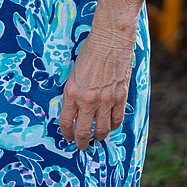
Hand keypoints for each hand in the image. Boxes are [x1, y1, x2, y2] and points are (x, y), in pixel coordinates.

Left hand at [58, 26, 134, 149]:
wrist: (110, 40)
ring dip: (98, 137)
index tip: (68, 137)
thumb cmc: (90, 51)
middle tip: (81, 146)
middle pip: (84, 131)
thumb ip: (74, 91)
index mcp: (72, 92)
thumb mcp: (74, 72)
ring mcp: (105, 100)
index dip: (66, 133)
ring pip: (102, 129)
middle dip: (82, 142)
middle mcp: (88, 100)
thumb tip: (75, 108)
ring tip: (96, 138)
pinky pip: (116, 120)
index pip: (66, 121)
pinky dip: (112, 126)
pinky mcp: (120, 97)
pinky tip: (109, 126)